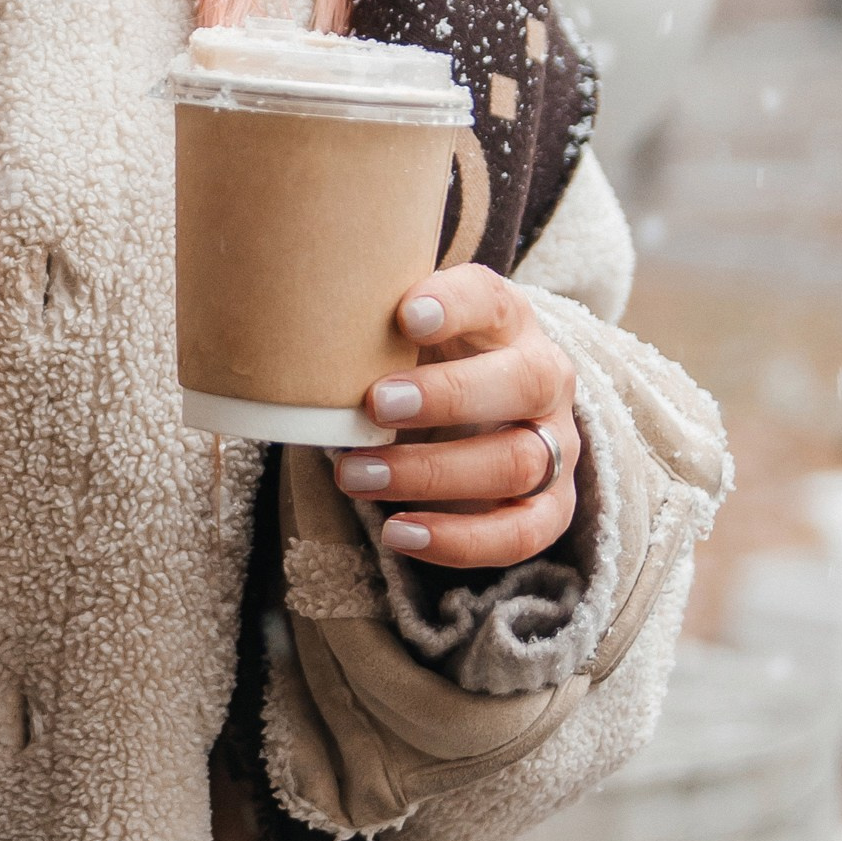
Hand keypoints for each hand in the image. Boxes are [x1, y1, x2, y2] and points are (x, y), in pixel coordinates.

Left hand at [332, 265, 577, 568]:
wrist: (474, 406)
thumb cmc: (419, 361)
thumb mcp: (399, 331)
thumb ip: (365, 324)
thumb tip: (285, 325)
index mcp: (505, 319)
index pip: (492, 299)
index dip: (455, 306)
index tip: (405, 316)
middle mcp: (544, 376)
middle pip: (523, 382)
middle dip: (448, 397)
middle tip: (374, 405)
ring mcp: (556, 442)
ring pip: (518, 462)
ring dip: (433, 474)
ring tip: (355, 477)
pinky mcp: (550, 503)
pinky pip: (522, 532)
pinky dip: (462, 540)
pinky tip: (398, 532)